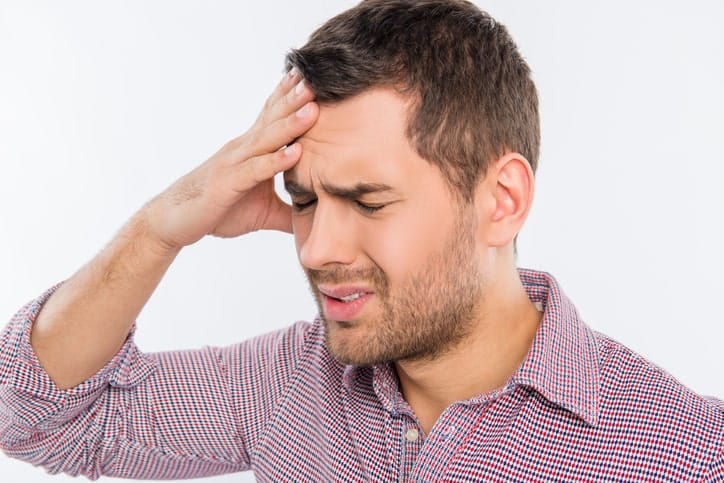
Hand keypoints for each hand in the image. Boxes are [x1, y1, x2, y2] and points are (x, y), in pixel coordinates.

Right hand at [142, 69, 317, 251]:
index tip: (317, 76)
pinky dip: (275, 161)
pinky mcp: (228, 184)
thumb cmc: (218, 210)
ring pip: (266, 140)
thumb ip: (291, 212)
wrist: (174, 221)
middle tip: (320, 77)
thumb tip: (320, 216)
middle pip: (273, 119)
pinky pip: (255, 170)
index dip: (292, 97)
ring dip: (291, 124)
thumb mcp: (263, 213)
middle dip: (296, 99)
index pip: (274, 116)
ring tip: (313, 108)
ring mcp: (234, 164)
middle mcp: (243, 149)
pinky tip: (295, 152)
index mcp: (252, 150)